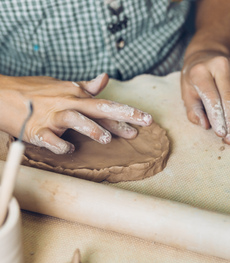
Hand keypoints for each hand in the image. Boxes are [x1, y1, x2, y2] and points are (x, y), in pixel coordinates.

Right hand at [0, 73, 151, 153]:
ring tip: (106, 138)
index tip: (148, 120)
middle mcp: (67, 104)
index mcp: (76, 96)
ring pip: (74, 119)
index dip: (128, 113)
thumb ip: (86, 87)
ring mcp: (52, 117)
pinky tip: (70, 150)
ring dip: (90, 128)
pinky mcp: (36, 131)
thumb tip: (105, 78)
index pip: (107, 105)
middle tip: (139, 128)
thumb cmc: (36, 91)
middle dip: (121, 117)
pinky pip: (49, 139)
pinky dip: (59, 144)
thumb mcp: (63, 86)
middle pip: (98, 109)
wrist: (2, 95)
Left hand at [181, 51, 229, 144]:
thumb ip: (193, 110)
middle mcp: (220, 65)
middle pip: (229, 99)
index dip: (217, 118)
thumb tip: (205, 125)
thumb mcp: (187, 92)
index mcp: (201, 71)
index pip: (212, 98)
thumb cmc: (194, 77)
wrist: (206, 55)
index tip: (221, 134)